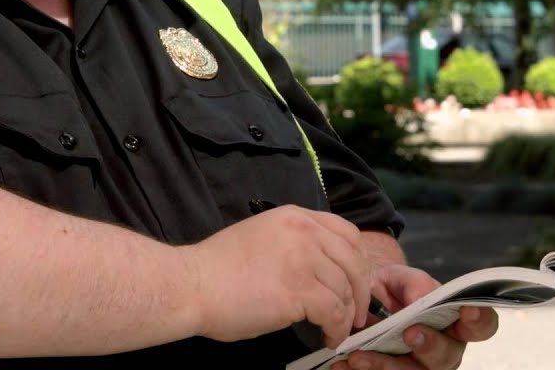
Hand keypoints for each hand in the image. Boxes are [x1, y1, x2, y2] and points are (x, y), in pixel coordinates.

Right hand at [179, 204, 370, 347]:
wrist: (193, 285)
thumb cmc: (218, 268)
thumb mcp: (262, 237)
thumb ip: (292, 244)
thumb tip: (318, 269)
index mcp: (294, 217)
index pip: (347, 233)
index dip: (357, 261)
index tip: (355, 283)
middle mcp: (303, 232)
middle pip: (354, 261)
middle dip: (361, 292)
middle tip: (357, 314)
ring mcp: (303, 259)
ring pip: (345, 290)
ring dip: (346, 316)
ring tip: (336, 331)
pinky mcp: (300, 290)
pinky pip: (335, 312)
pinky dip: (337, 330)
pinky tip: (327, 338)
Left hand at [332, 265, 498, 369]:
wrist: (362, 300)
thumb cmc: (393, 290)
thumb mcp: (401, 278)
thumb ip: (414, 284)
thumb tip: (421, 299)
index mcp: (455, 323)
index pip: (480, 326)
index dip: (479, 319)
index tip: (466, 310)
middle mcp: (443, 350)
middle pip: (446, 357)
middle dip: (428, 345)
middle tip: (409, 332)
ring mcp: (419, 367)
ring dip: (385, 365)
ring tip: (359, 355)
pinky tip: (342, 364)